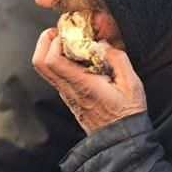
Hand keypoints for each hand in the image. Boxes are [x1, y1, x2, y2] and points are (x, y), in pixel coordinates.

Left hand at [32, 28, 146, 134]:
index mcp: (82, 85)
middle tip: (60, 32)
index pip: (52, 61)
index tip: (70, 32)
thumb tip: (103, 45)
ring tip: (69, 41)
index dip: (55, 41)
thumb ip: (118, 60)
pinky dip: (59, 60)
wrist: (120, 140)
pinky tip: (77, 56)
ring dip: (51, 50)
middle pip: (39, 63)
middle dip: (45, 41)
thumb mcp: (132, 84)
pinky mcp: (68, 96)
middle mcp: (68, 90)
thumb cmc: (128, 113)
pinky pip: (55, 75)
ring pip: (45, 69)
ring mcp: (66, 94)